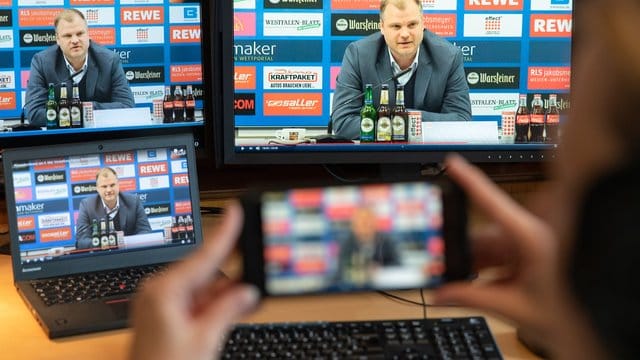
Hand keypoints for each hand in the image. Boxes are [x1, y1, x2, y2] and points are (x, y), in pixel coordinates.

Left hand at [129, 201, 259, 359]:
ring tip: (244, 304)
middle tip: (255, 278)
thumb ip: (228, 309)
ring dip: (223, 296)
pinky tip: (230, 310)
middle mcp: (159, 292)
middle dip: (230, 278)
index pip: (204, 255)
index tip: (236, 210)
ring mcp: (161, 303)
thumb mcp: (205, 339)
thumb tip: (246, 291)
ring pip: (203, 288)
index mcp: (165, 291)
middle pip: (205, 272)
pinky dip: (213, 305)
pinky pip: (195, 300)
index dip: (224, 232)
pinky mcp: (165, 314)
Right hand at [434, 154, 604, 358]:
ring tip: (461, 282)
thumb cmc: (568, 314)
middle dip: (465, 250)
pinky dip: (486, 266)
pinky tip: (479, 282)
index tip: (453, 163)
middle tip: (445, 267)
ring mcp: (531, 244)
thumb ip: (472, 299)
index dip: (471, 180)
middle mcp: (532, 235)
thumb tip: (441, 294)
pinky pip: (499, 253)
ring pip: (490, 244)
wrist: (588, 326)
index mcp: (534, 240)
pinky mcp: (529, 253)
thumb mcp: (514, 308)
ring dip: (475, 262)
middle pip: (485, 233)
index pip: (495, 203)